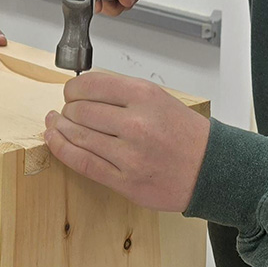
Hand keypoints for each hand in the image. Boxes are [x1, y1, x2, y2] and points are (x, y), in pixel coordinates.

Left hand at [43, 71, 209, 211]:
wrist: (212, 169)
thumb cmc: (186, 135)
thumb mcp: (159, 98)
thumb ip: (123, 94)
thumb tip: (86, 92)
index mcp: (145, 97)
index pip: (92, 85)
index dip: (73, 88)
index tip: (70, 91)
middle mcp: (136, 124)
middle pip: (80, 111)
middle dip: (67, 109)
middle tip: (67, 110)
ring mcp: (129, 155)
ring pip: (78, 136)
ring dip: (60, 128)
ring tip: (55, 124)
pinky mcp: (125, 181)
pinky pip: (83, 163)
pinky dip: (63, 150)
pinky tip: (55, 141)